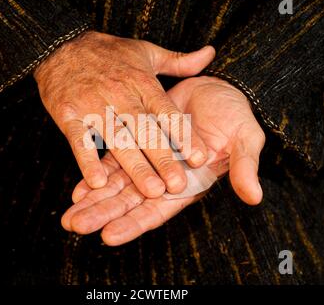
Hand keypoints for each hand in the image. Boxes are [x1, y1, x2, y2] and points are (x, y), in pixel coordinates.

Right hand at [34, 31, 215, 197]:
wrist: (61, 45)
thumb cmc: (108, 52)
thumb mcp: (146, 51)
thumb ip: (179, 60)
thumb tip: (211, 54)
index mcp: (141, 82)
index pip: (166, 111)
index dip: (184, 135)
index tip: (199, 158)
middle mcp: (120, 95)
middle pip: (144, 131)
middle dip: (163, 159)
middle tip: (178, 185)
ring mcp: (93, 105)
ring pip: (117, 140)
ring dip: (134, 166)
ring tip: (151, 190)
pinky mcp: (69, 115)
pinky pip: (79, 141)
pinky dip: (87, 162)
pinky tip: (98, 183)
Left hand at [62, 76, 265, 245]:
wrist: (218, 88)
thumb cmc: (235, 115)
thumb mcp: (245, 138)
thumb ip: (244, 166)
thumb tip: (254, 197)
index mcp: (189, 184)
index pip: (158, 210)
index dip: (134, 223)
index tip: (109, 235)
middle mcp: (164, 179)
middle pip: (129, 203)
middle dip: (102, 215)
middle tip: (75, 226)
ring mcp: (148, 162)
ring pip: (117, 186)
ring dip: (93, 200)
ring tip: (69, 216)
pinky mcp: (136, 142)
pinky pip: (113, 162)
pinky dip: (96, 175)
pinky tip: (78, 188)